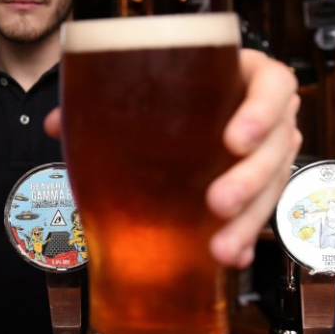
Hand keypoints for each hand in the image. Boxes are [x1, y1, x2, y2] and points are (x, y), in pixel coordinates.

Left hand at [44, 49, 301, 268]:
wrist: (196, 108)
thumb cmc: (180, 90)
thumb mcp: (151, 85)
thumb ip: (104, 97)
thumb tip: (57, 124)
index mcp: (247, 77)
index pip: (274, 85)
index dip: (261, 111)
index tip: (234, 139)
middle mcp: (268, 115)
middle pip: (277, 145)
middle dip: (250, 178)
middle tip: (217, 202)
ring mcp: (270, 151)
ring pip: (274, 185)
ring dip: (249, 219)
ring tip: (220, 246)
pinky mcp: (263, 185)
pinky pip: (263, 212)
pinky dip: (246, 238)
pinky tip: (230, 256)